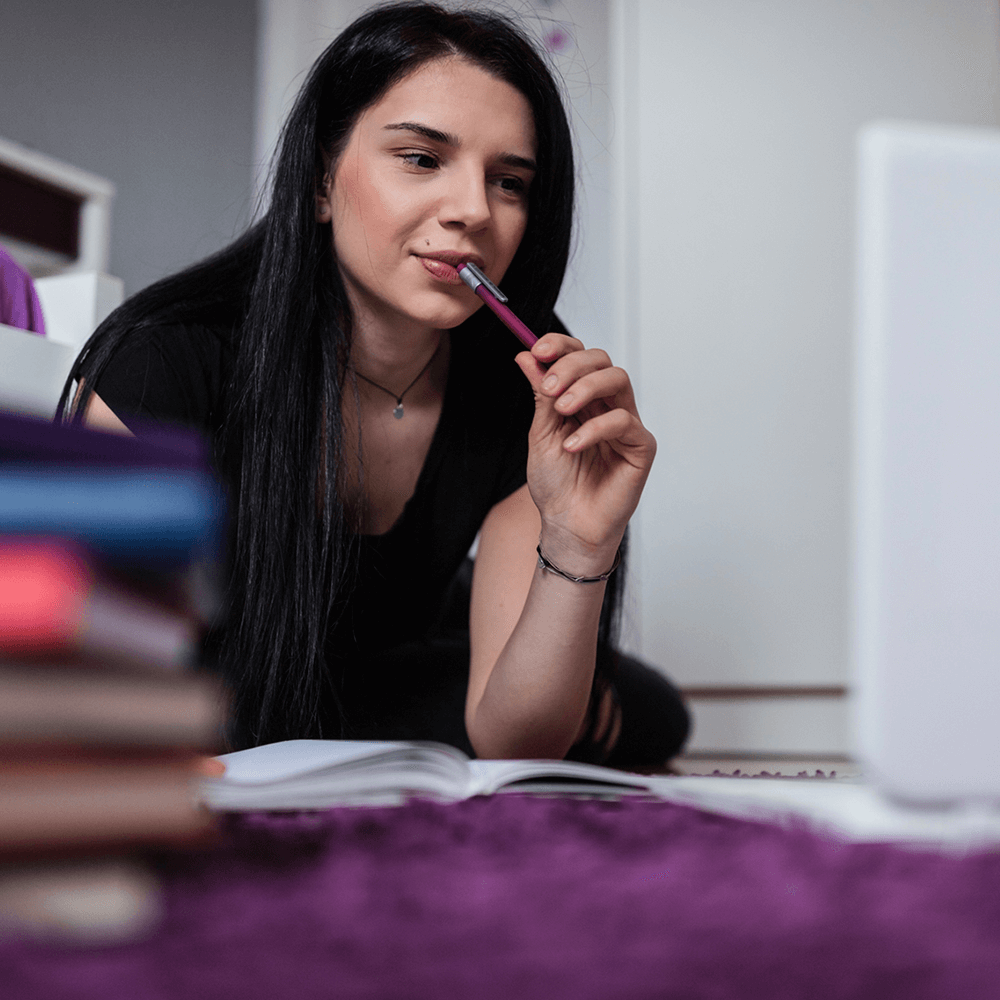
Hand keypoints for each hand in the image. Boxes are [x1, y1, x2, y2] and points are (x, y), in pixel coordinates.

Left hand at [515, 334, 655, 573]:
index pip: (579, 356)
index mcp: (583, 398)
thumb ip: (539, 395)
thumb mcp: (540, 433)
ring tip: (561, 410)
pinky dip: (594, 428)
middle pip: (601, 360)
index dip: (561, 346)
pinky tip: (571, 446)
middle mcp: (607, 405)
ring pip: (618, 379)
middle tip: (549, 387)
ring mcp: (626, 424)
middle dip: (572, 365)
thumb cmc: (557, 484)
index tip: (537, 350)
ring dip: (586, 387)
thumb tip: (527, 356)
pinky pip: (623, 421)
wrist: (566, 524)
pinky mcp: (640, 447)